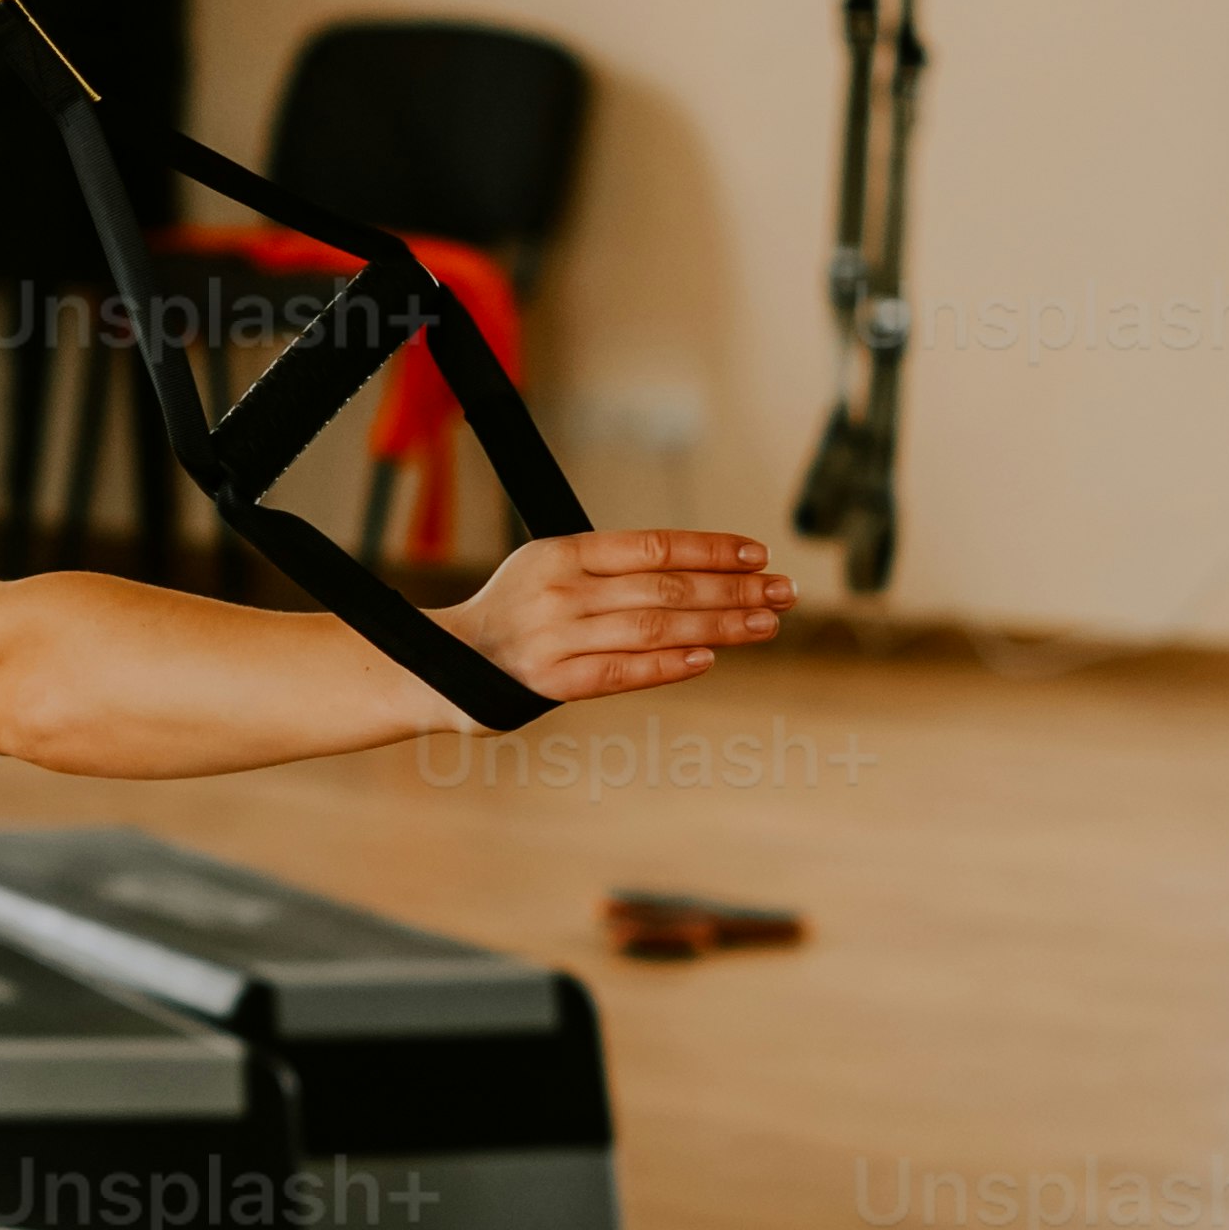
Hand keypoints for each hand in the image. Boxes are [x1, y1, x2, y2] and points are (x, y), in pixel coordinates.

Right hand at [445, 529, 792, 703]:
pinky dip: (667, 666)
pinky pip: (621, 673)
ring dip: (719, 627)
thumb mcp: (550, 570)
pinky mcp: (551, 683)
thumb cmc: (514, 613)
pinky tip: (708, 660)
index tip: (759, 556)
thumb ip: (611, 569)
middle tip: (786, 592)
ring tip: (766, 625)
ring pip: (654, 628)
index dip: (712, 550)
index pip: (656, 546)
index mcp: (565, 552)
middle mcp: (563, 591)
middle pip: (666, 587)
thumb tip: (696, 572)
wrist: (443, 663)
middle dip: (733, 590)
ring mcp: (556, 637)